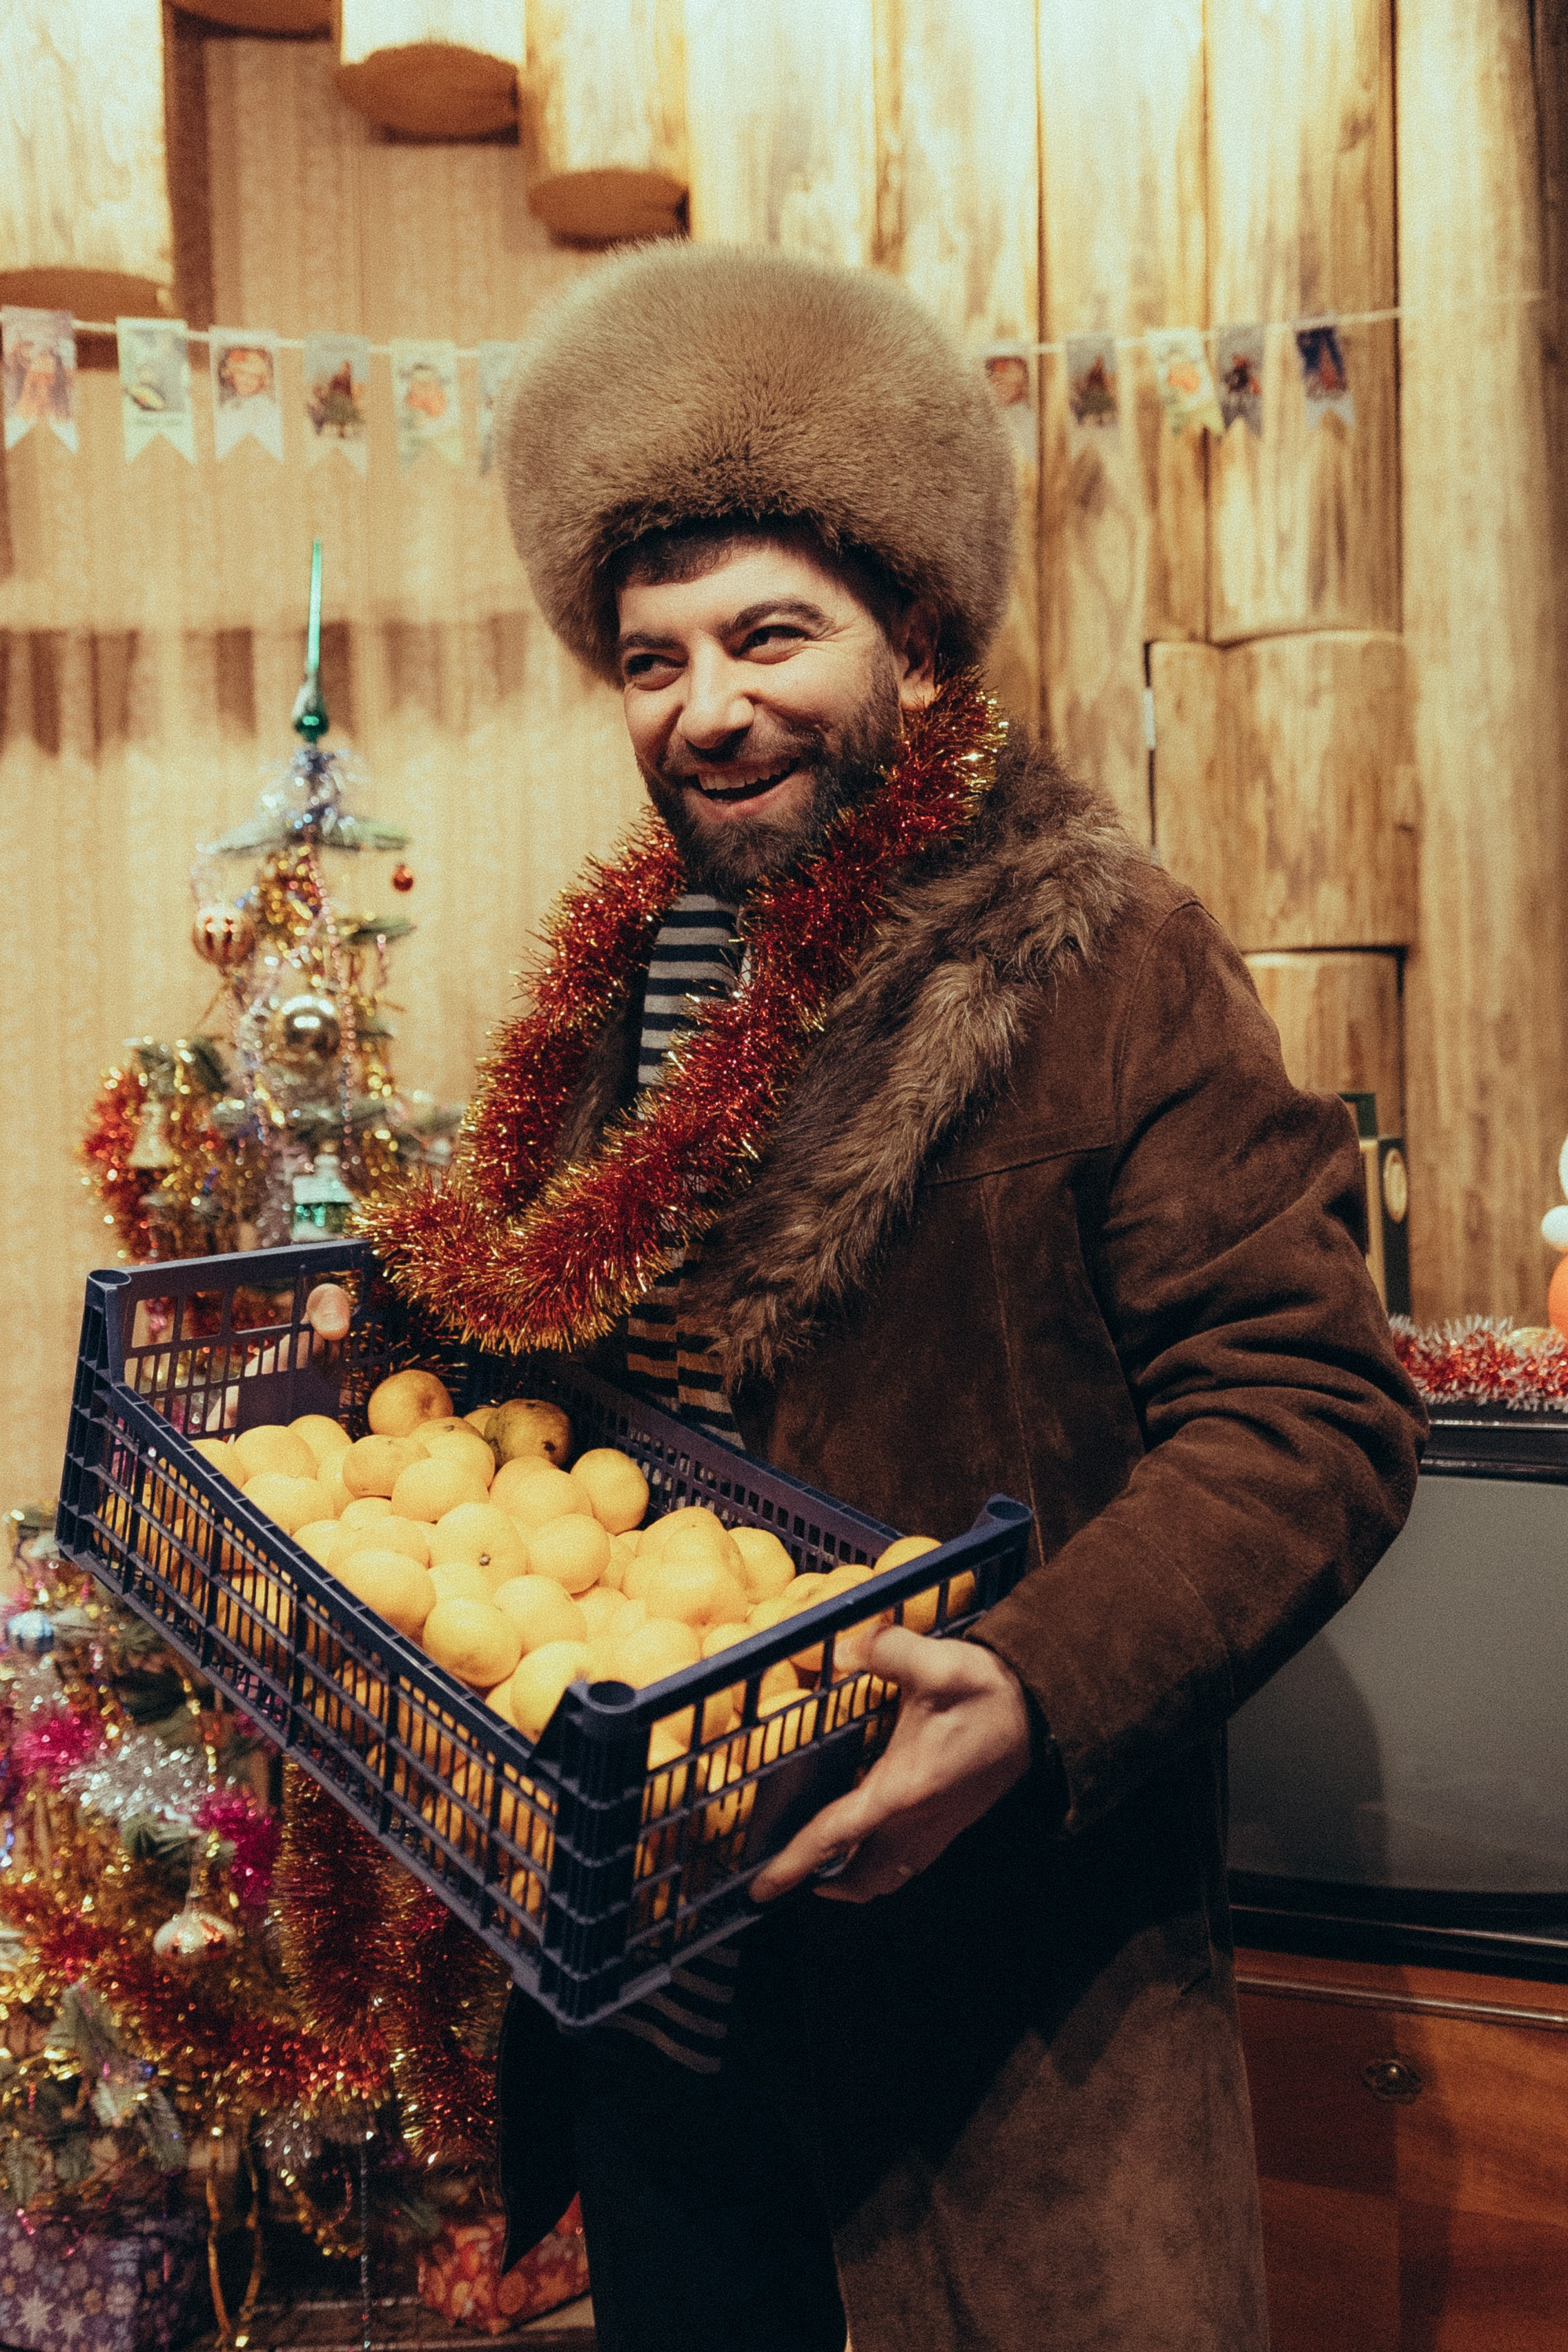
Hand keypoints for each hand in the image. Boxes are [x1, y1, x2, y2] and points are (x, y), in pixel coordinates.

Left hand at [748, 1628, 1033, 1905]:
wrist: (1040, 1713)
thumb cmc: (988, 1692)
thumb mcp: (938, 1662)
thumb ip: (886, 1650)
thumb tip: (840, 1650)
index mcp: (903, 1789)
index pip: (836, 1834)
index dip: (795, 1862)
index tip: (762, 1887)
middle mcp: (918, 1820)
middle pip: (861, 1876)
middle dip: (822, 1883)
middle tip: (787, 1875)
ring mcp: (938, 1827)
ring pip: (888, 1876)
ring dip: (853, 1880)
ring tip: (824, 1868)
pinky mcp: (952, 1823)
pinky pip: (908, 1862)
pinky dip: (881, 1865)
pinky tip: (870, 1842)